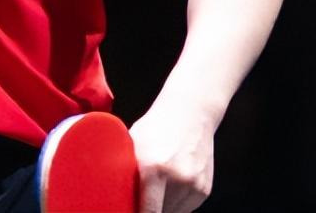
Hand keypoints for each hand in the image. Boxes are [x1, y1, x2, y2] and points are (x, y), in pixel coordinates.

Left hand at [128, 98, 214, 212]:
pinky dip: (177, 203)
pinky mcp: (204, 189)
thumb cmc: (157, 126)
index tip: (131, 211)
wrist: (190, 112)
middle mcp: (176, 178)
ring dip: (164, 207)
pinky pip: (186, 208)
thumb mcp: (134, 142)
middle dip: (149, 209)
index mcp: (153, 167)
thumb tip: (112, 191)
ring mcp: (193, 185)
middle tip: (141, 198)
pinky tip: (172, 185)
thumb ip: (127, 169)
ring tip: (158, 188)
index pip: (148, 211)